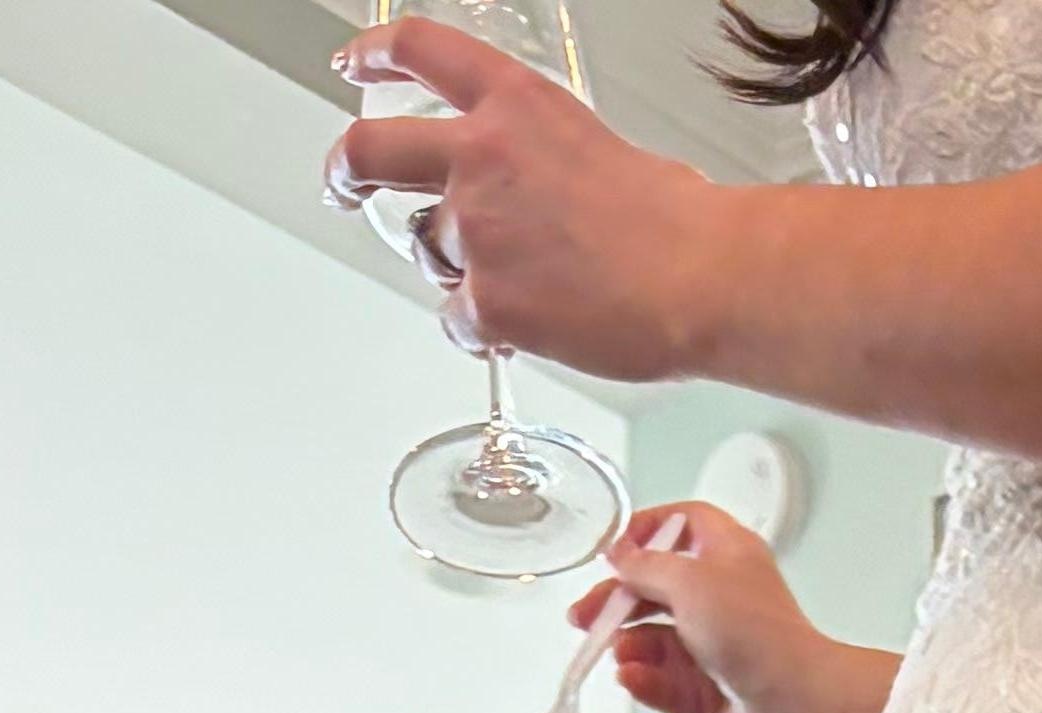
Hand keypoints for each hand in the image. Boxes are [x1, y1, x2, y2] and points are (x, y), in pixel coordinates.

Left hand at [327, 22, 729, 379]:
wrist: (700, 276)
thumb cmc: (675, 221)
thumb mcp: (599, 148)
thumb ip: (544, 160)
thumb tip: (540, 197)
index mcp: (514, 104)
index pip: (421, 53)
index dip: (376, 55)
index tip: (355, 63)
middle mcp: (480, 157)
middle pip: (372, 151)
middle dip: (345, 170)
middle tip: (342, 184)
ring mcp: (476, 232)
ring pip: (429, 250)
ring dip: (459, 268)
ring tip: (524, 282)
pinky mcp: (487, 302)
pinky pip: (460, 322)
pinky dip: (484, 331)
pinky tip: (525, 329)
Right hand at [567, 506, 902, 712]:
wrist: (799, 710)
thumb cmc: (760, 637)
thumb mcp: (690, 580)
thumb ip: (646, 566)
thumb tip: (620, 557)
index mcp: (728, 555)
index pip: (681, 524)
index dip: (646, 530)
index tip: (613, 549)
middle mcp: (723, 599)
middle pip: (657, 589)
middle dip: (618, 601)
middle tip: (585, 616)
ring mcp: (717, 650)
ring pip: (658, 642)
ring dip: (631, 646)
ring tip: (618, 654)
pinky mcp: (712, 697)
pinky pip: (666, 686)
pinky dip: (645, 682)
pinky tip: (632, 680)